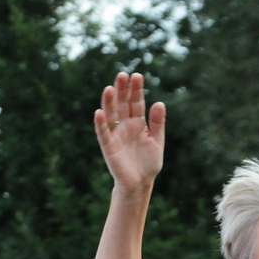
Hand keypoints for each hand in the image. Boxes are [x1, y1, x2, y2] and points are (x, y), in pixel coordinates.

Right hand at [93, 71, 165, 194]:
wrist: (140, 183)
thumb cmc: (149, 163)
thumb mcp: (157, 140)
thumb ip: (157, 122)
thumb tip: (159, 102)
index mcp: (138, 122)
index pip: (136, 102)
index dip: (136, 90)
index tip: (137, 75)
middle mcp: (125, 125)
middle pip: (122, 104)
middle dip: (122, 90)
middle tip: (122, 74)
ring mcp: (115, 135)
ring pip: (111, 115)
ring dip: (109, 102)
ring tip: (110, 88)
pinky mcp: (108, 146)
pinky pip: (103, 133)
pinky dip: (100, 124)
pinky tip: (99, 112)